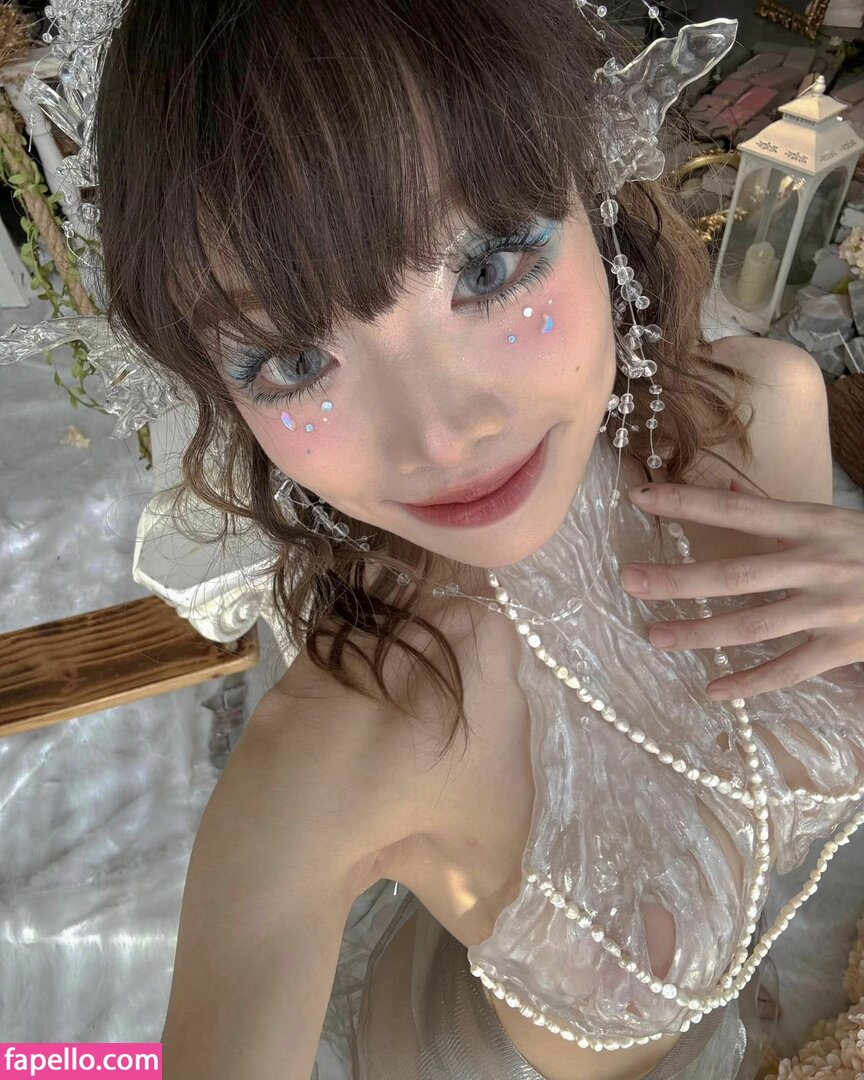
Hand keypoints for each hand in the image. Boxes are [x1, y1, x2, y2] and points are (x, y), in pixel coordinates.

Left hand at [618, 480, 863, 699]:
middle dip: (678, 578)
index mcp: (813, 524)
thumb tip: (726, 490)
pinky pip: (790, 670)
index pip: (737, 511)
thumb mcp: (832, 520)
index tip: (640, 497)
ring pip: (754, 625)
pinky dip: (751, 683)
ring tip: (655, 635)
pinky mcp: (846, 647)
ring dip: (700, 633)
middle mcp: (818, 564)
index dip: (687, 503)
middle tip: (629, 580)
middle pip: (736, 573)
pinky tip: (713, 689)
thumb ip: (776, 511)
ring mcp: (831, 608)